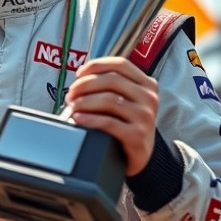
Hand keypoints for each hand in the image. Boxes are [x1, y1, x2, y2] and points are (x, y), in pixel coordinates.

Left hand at [64, 57, 157, 175]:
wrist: (139, 156)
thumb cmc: (126, 124)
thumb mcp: (126, 99)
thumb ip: (111, 84)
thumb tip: (82, 75)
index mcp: (147, 84)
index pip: (120, 64)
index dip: (96, 65)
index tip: (79, 74)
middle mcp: (149, 98)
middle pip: (112, 80)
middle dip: (85, 84)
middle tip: (71, 94)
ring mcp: (145, 117)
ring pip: (109, 100)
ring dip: (85, 101)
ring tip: (73, 106)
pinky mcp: (137, 135)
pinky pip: (108, 122)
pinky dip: (90, 118)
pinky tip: (79, 118)